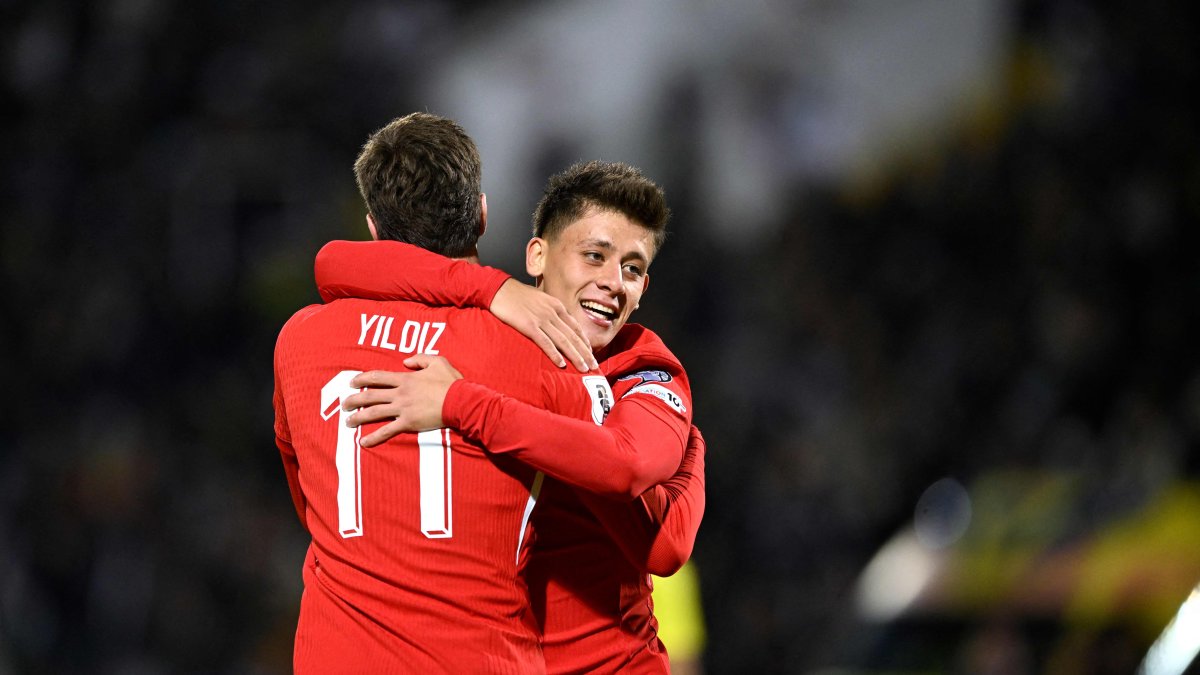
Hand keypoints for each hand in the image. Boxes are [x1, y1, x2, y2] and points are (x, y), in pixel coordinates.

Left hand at [342, 355, 463, 446]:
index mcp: (405, 378)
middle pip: (371, 395)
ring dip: (358, 417)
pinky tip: (363, 442)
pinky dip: (374, 437)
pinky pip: (387, 431)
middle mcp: (400, 393)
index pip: (377, 377)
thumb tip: (405, 361)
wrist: (461, 401)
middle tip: (344, 404)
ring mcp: (403, 409)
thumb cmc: (451, 382)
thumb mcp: (438, 361)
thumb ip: (420, 358)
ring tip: (348, 422)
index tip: (351, 382)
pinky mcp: (408, 423)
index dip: (362, 378)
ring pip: (374, 413)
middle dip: (354, 399)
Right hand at [490, 278, 596, 371]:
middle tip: (593, 365)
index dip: (585, 341)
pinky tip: (561, 364)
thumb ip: (550, 310)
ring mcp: (542, 319)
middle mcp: (552, 312)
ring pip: (563, 341)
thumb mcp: (540, 299)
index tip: (591, 352)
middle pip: (573, 336)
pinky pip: (545, 342)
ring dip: (575, 356)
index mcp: (556, 306)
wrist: (498, 289)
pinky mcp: (529, 326)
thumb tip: (556, 322)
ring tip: (583, 368)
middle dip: (585, 352)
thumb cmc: (516, 295)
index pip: (575, 326)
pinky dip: (555, 354)